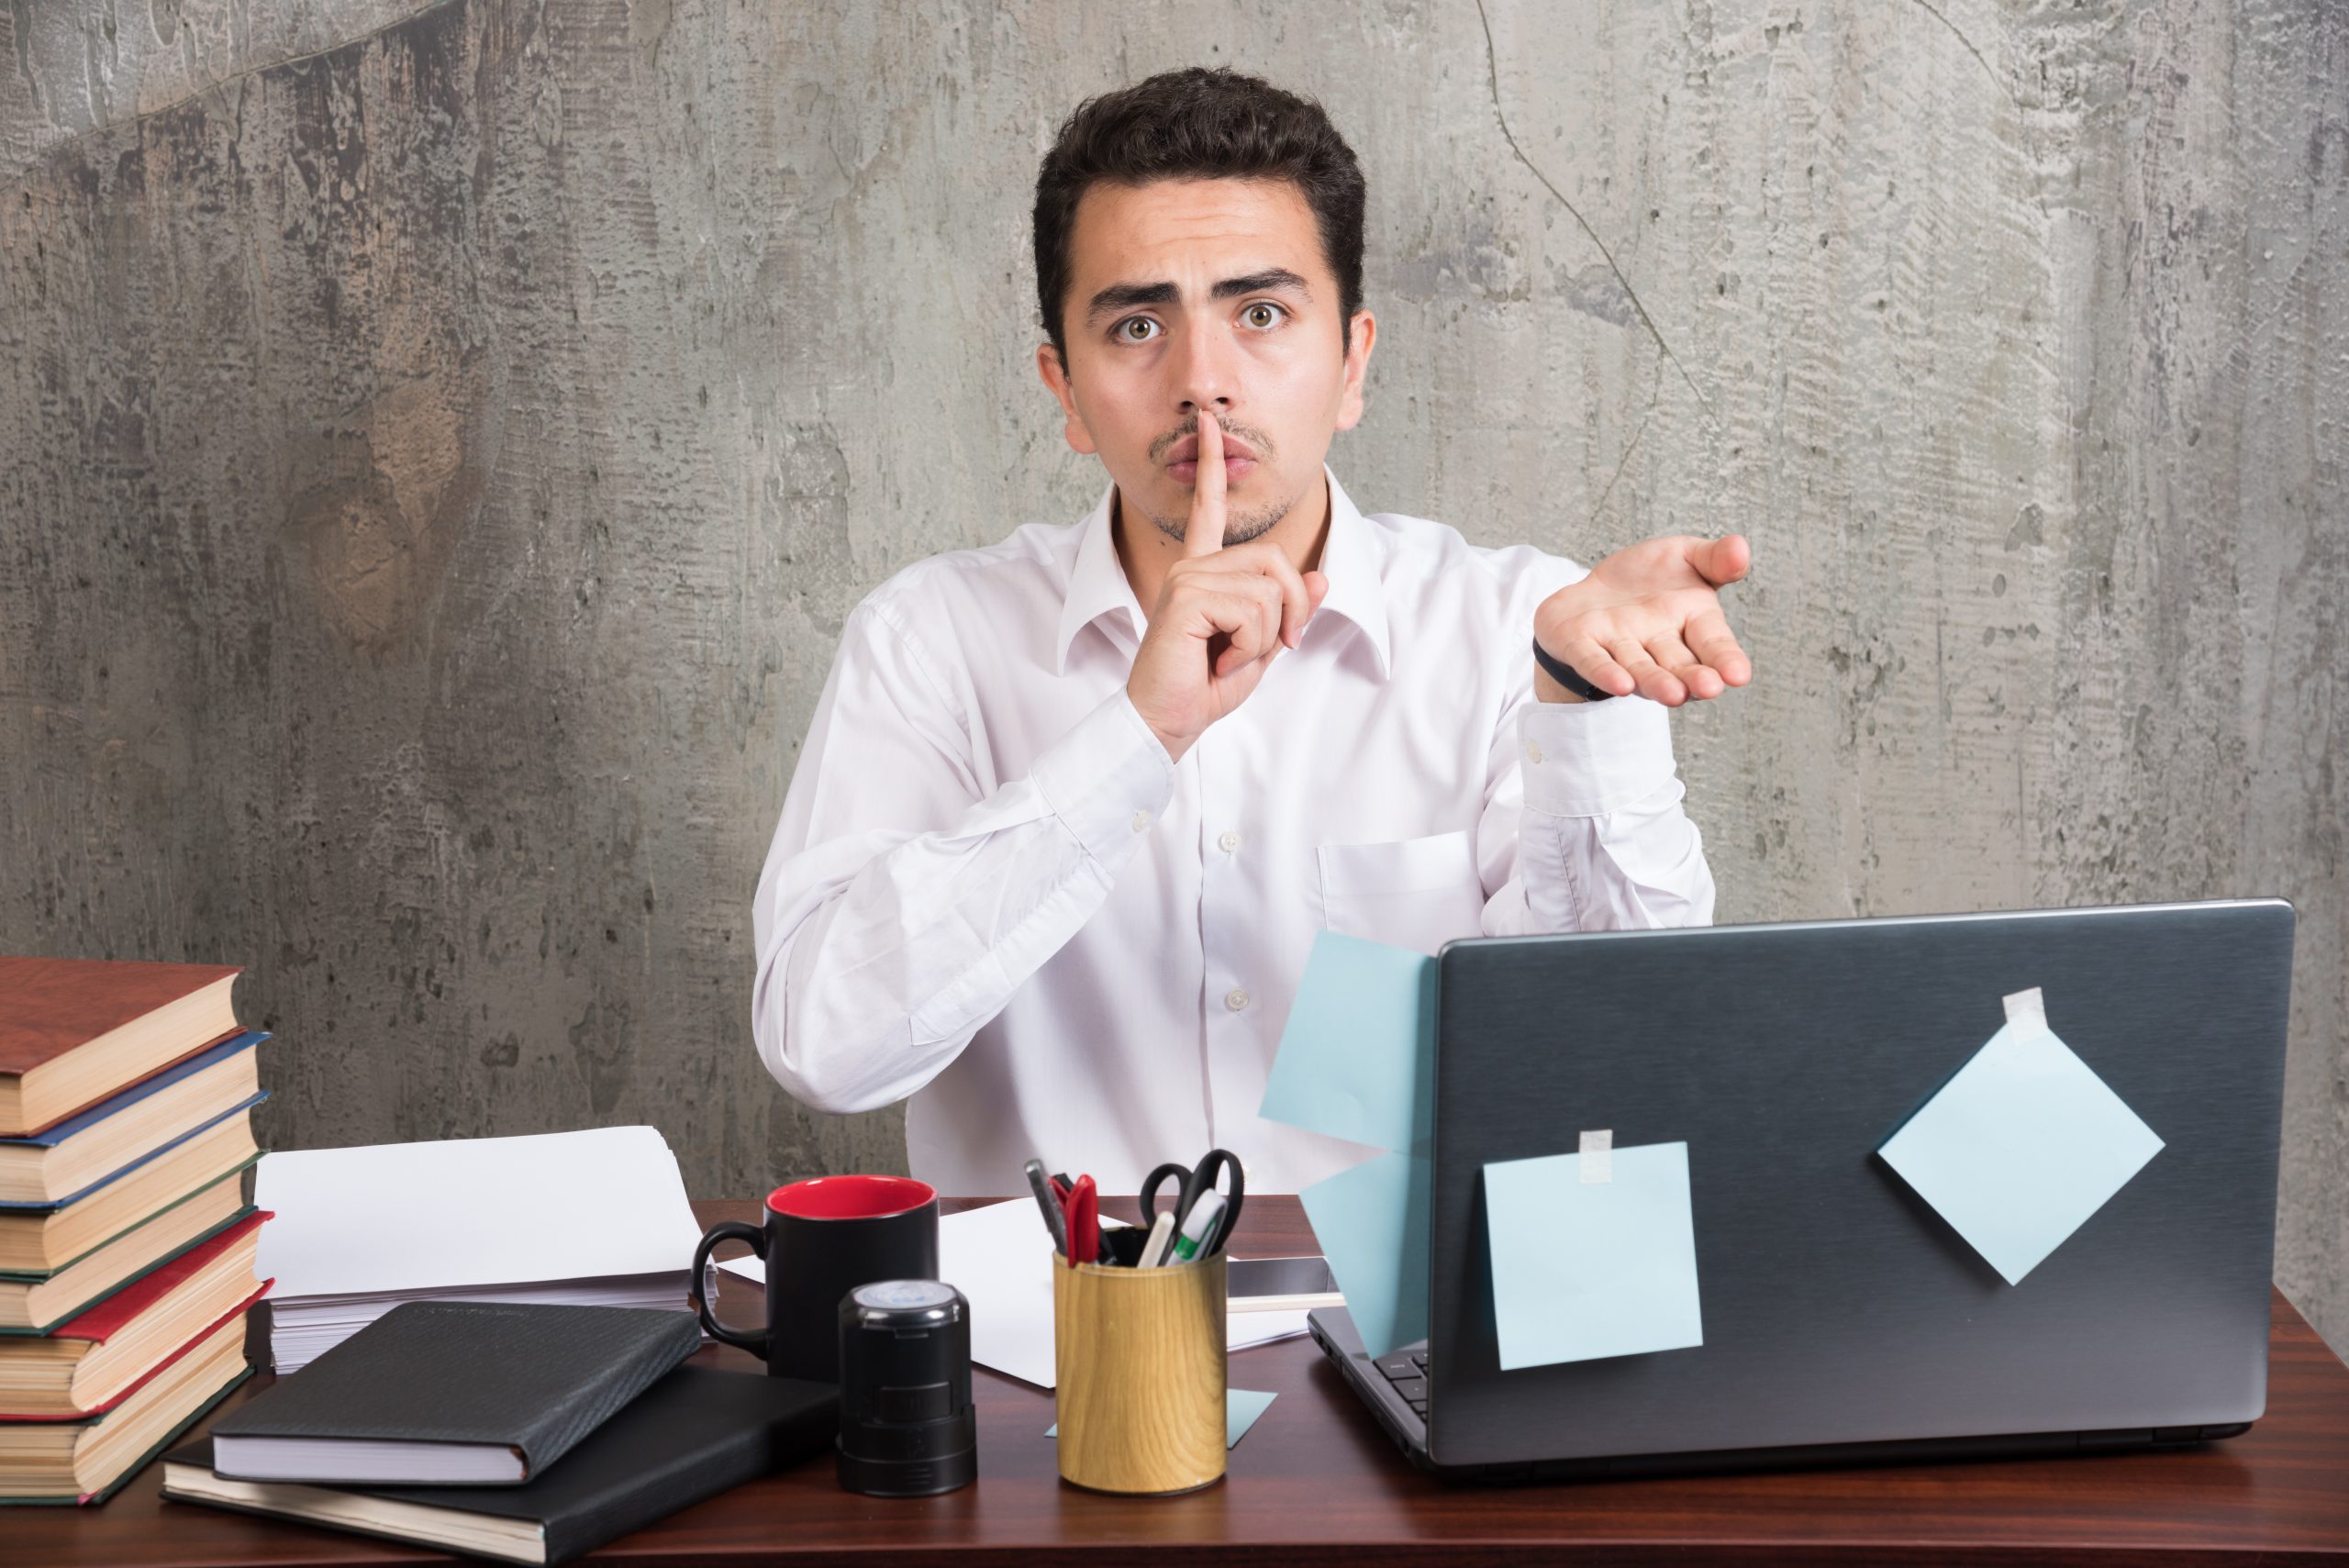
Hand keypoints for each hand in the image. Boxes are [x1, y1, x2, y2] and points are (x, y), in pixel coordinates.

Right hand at [1126, 409, 1330, 760]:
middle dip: (1295, 608)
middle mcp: (1193, 568)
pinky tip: (1220, 662)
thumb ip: (1289, 613)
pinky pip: (1253, 610)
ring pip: (1269, 590)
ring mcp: (1187, 579)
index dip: (1214, 467)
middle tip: (1280, 647)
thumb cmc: (1204, 688)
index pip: (1210, 510)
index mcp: (1203, 573)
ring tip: (1231, 660)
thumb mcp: (1261, 649)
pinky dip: (1251, 647)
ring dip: (1266, 638)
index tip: (1209, 424)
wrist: (1167, 721)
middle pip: (1276, 560)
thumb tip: (1322, 579)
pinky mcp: (1186, 597)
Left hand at [1532, 534, 1752, 705]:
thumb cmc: (1648, 578)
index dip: (1726, 659)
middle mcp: (1659, 643)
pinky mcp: (1581, 645)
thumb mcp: (1685, 556)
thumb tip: (1741, 548)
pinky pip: (1594, 662)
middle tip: (1709, 688)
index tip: (1740, 675)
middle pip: (1679, 665)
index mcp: (1692, 622)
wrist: (1593, 589)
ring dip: (1656, 682)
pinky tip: (1620, 685)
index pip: (1714, 643)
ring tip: (1674, 695)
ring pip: (1640, 669)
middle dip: (1693, 678)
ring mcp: (1620, 648)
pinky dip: (1606, 673)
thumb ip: (1714, 558)